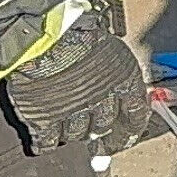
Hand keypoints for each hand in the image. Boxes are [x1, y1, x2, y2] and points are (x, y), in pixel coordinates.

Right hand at [0, 21, 160, 164]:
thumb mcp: (108, 48)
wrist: (41, 34)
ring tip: (66, 126)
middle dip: (99, 129)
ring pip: (77, 134)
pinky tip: (44, 144)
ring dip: (73, 133)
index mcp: (123, 79)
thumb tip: (123, 96)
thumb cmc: (75, 33)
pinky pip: (48, 141)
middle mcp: (101, 100)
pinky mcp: (44, 118)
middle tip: (92, 133)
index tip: (127, 135)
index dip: (131, 126)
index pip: (135, 112)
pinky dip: (46, 144)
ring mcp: (73, 111)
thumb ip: (116, 74)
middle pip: (104, 126)